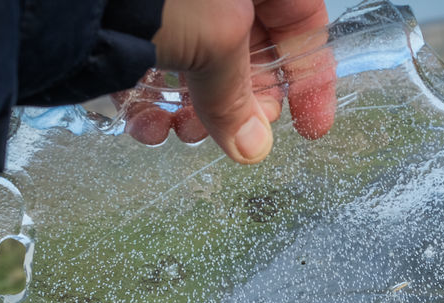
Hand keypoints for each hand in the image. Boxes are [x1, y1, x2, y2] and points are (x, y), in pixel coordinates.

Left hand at [120, 0, 335, 161]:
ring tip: (173, 132)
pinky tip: (141, 121)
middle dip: (237, 103)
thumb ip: (237, 97)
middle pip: (249, 48)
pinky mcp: (134, 11)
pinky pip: (152, 54)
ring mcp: (173, 0)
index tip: (309, 128)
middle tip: (228, 136)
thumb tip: (253, 147)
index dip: (309, 80)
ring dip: (190, 108)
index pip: (303, 23)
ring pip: (198, 57)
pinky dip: (149, 95)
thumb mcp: (215, 39)